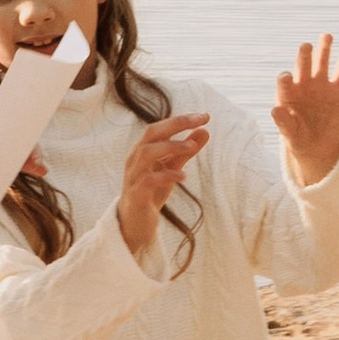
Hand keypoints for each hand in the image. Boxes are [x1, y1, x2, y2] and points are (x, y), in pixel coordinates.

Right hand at [120, 113, 211, 258]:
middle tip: (199, 122)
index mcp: (142, 149)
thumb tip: (205, 130)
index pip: (159, 127)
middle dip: (175, 125)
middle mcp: (135, 159)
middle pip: (151, 133)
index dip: (181, 120)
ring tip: (191, 148)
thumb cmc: (152, 191)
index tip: (205, 116)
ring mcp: (133, 176)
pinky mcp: (135, 195)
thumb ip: (186, 151)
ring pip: (146, 153)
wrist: (134, 223)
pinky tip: (182, 176)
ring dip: (170, 147)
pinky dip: (166, 175)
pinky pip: (147, 180)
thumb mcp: (172, 168)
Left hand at [273, 34, 338, 185]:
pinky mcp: (337, 89)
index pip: (285, 80)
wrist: (318, 145)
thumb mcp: (290, 133)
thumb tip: (274, 110)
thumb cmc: (298, 138)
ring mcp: (320, 84)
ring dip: (324, 49)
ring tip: (326, 36)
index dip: (285, 78)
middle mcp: (303, 84)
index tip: (287, 77)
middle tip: (306, 45)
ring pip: (321, 62)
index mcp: (288, 93)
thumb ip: (283, 122)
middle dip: (304, 55)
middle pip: (302, 65)